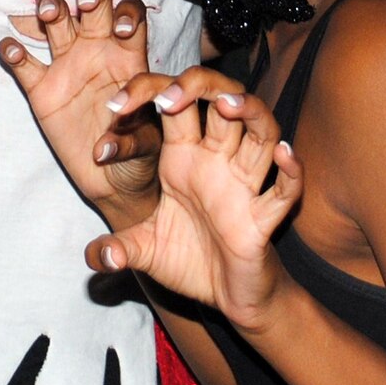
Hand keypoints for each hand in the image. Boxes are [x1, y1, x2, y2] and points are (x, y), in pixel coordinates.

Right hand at [0, 0, 158, 222]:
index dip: (127, 14)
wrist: (113, 179)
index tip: (121, 31)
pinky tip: (12, 49)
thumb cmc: (139, 154)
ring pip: (56, 19)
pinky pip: (23, 64)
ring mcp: (67, 66)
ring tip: (49, 14)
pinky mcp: (41, 89)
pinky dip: (13, 52)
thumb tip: (105, 148)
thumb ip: (132, 139)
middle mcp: (97, 50)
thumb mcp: (146, 146)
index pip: (131, 15)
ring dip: (50, 6)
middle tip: (85, 3)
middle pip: (93, 1)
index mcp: (128, 55)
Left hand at [90, 67, 300, 332]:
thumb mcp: (145, 252)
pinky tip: (283, 155)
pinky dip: (290, 170)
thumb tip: (95, 257)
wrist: (227, 298)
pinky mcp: (264, 218)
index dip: (148, 93)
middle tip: (170, 95)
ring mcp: (243, 187)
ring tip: (228, 104)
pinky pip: (284, 189)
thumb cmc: (190, 261)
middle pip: (222, 100)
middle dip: (201, 87)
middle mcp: (216, 162)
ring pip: (261, 133)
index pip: (173, 105)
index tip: (115, 105)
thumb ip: (118, 248)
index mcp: (183, 158)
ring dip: (250, 113)